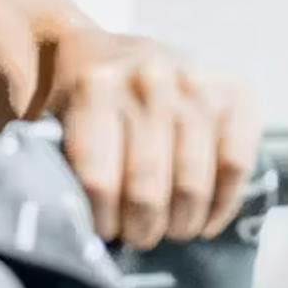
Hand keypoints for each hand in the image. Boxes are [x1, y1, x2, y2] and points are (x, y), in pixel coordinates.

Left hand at [43, 33, 263, 250]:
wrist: (108, 50)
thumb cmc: (80, 100)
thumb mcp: (52, 118)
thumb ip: (56, 161)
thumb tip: (72, 223)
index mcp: (95, 86)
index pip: (98, 179)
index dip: (101, 218)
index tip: (103, 232)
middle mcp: (148, 78)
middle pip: (146, 186)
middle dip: (142, 227)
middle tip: (139, 237)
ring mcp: (196, 82)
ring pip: (192, 181)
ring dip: (181, 222)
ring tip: (170, 231)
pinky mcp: (235, 93)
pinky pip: (235, 164)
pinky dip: (223, 203)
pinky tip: (205, 221)